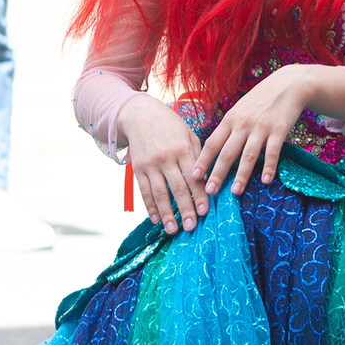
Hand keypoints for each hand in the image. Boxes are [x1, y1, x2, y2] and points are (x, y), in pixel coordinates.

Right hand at [117, 94, 204, 233]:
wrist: (140, 114)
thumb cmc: (170, 125)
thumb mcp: (188, 134)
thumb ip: (197, 156)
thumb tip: (206, 180)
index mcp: (182, 148)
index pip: (193, 177)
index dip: (199, 196)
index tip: (206, 211)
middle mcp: (166, 157)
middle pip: (177, 188)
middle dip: (185, 209)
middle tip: (192, 227)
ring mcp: (150, 164)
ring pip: (159, 193)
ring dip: (166, 213)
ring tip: (172, 230)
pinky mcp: (138, 168)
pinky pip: (144, 191)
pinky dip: (150, 206)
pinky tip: (156, 219)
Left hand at [195, 64, 319, 199]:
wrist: (289, 84)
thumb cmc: (261, 99)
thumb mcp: (240, 109)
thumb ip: (230, 127)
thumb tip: (216, 149)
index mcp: (230, 118)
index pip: (212, 143)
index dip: (202, 160)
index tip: (193, 176)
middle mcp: (243, 123)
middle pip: (227, 152)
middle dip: (217, 173)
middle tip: (209, 191)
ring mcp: (261, 126)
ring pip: (248, 155)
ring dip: (241, 175)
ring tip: (235, 191)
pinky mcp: (279, 129)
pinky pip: (273, 151)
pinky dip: (269, 167)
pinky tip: (266, 180)